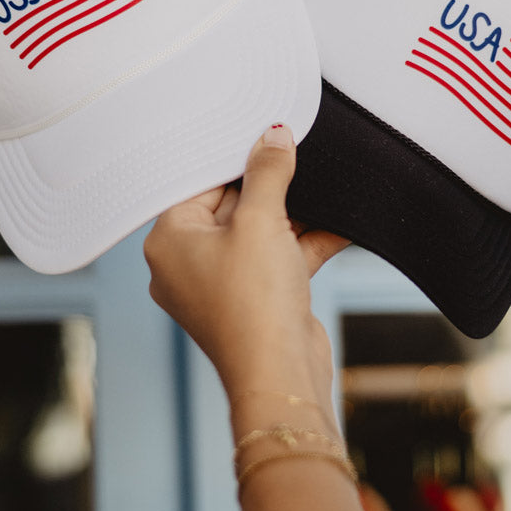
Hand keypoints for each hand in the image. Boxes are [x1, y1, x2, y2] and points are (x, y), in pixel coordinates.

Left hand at [144, 125, 347, 407]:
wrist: (282, 376)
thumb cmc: (253, 303)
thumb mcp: (261, 221)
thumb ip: (269, 172)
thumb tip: (275, 135)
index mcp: (169, 241)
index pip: (199, 183)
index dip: (234, 158)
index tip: (262, 135)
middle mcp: (189, 262)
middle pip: (231, 205)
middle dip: (269, 185)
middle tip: (297, 153)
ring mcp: (224, 283)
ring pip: (260, 232)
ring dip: (295, 213)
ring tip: (324, 183)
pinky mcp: (257, 298)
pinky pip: (280, 257)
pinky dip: (307, 241)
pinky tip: (341, 220)